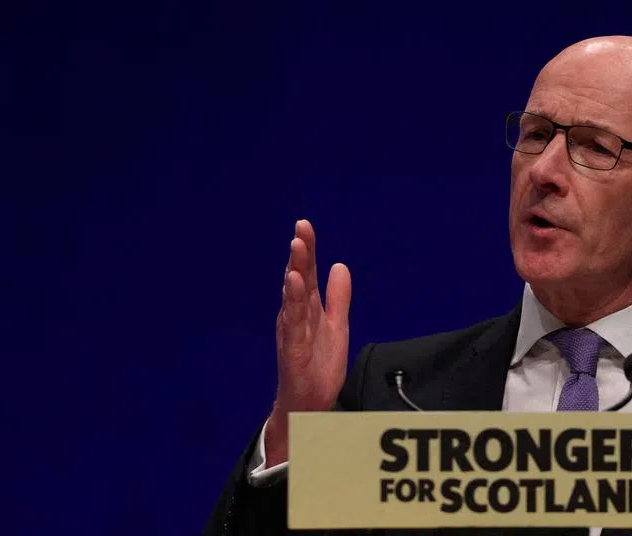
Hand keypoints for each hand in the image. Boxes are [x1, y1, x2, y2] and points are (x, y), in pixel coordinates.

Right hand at [265, 219, 351, 465]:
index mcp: (306, 309)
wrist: (309, 405)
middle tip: (301, 228)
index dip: (307, 250)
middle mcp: (295, 316)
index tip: (305, 226)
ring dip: (294, 271)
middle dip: (299, 253)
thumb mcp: (336, 325)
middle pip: (297, 279)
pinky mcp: (292, 350)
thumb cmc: (317, 366)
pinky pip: (292, 323)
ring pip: (293, 297)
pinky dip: (293, 302)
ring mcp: (292, 332)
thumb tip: (340, 266)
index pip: (306, 274)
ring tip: (296, 247)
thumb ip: (338, 297)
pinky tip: (293, 283)